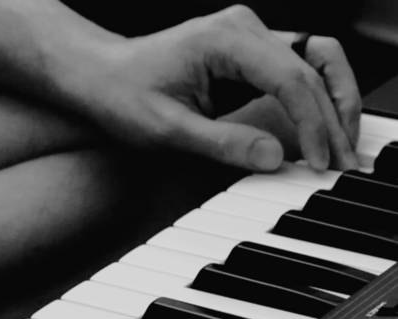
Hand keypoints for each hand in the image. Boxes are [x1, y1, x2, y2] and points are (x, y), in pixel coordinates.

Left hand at [73, 5, 359, 171]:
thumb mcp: (168, 129)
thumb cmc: (123, 95)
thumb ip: (222, 143)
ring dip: (334, 101)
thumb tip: (275, 158)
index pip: (291, 78)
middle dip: (335, 115)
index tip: (321, 163)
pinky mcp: (247, 58)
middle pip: (315, 65)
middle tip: (344, 161)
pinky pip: (295, 72)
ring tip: (343, 145)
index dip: (312, 124)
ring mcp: (249, 40)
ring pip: (315, 61)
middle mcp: (245, 30)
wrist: (100, 77)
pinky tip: (320, 130)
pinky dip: (314, 100)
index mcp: (227, 39)